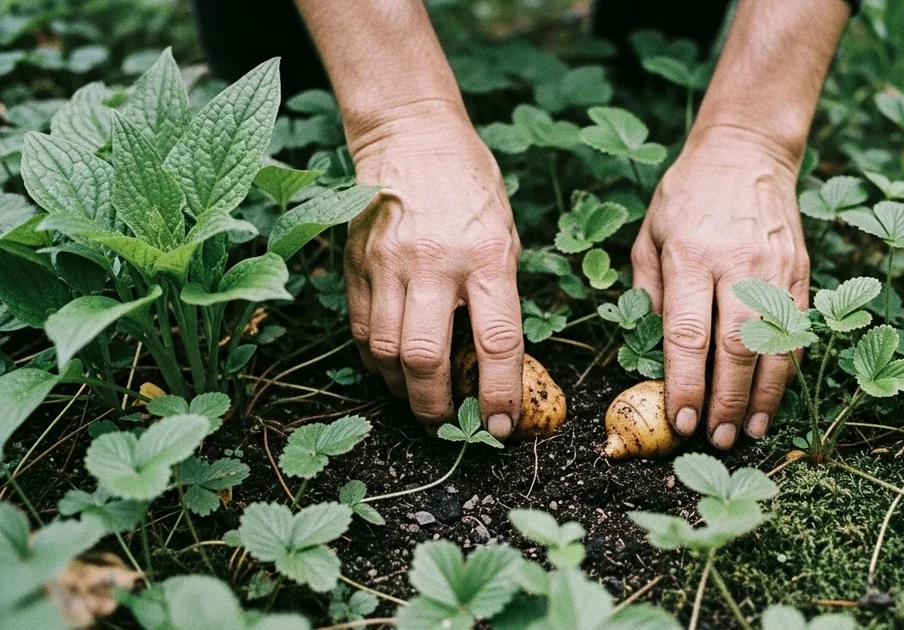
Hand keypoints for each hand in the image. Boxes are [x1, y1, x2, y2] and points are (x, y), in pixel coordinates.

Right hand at [343, 101, 523, 437]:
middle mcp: (433, 262)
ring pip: (387, 350)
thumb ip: (498, 292)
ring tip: (418, 397)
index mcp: (485, 255)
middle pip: (425, 357)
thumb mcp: (505, 233)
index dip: (499, 393)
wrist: (411, 133)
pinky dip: (376, 358)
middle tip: (447, 423)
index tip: (500, 426)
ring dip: (403, 388)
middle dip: (436, 406)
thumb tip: (493, 357)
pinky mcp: (355, 262)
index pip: (496, 340)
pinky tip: (391, 364)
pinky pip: (363, 328)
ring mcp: (386, 262)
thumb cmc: (471, 184)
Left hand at [632, 126, 809, 448]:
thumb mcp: (650, 234)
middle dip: (727, 400)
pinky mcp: (800, 269)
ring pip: (775, 343)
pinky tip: (775, 395)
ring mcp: (775, 266)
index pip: (688, 333)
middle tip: (719, 438)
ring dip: (764, 395)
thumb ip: (650, 292)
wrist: (746, 150)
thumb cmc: (686, 196)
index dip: (687, 384)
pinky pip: (798, 327)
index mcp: (690, 255)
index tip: (682, 421)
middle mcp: (737, 262)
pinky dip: (788, 367)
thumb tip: (658, 354)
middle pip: (736, 346)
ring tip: (750, 431)